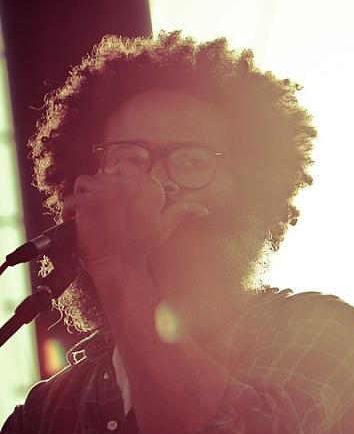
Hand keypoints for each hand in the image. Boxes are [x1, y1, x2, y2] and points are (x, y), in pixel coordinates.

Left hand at [62, 171, 208, 274]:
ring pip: (84, 183)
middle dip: (98, 192)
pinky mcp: (87, 202)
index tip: (113, 197)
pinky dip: (69, 211)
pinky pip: (71, 199)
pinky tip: (76, 222)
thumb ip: (182, 212)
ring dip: (82, 198)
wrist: (122, 266)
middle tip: (101, 212)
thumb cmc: (143, 247)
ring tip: (86, 215)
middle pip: (102, 175)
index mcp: (147, 187)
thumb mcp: (165, 226)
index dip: (116, 180)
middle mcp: (127, 185)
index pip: (126, 166)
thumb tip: (205, 210)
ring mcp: (106, 192)